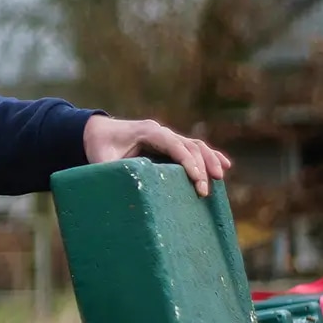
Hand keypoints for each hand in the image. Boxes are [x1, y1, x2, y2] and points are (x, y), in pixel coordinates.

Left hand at [83, 114, 232, 196]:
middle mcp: (160, 132)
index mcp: (147, 131)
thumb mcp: (101, 160)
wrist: (97, 132)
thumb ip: (110, 171)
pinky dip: (209, 156)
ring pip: (195, 145)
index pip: (173, 145)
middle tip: (205, 190)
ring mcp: (167, 136)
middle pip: (188, 145)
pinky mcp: (170, 144)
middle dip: (200, 166)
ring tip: (221, 177)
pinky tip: (225, 166)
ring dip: (210, 160)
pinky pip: (193, 148)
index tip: (196, 179)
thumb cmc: (99, 147)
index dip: (186, 161)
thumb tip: (118, 190)